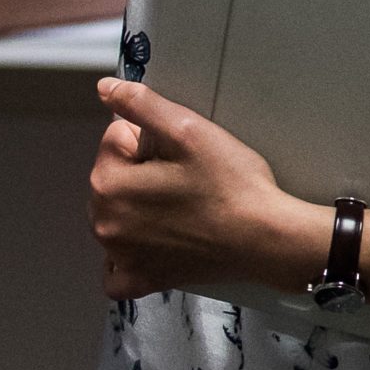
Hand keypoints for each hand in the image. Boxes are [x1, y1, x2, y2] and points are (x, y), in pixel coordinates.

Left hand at [88, 78, 324, 301]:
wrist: (266, 239)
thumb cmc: (231, 183)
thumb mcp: (188, 129)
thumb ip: (141, 105)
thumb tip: (104, 89)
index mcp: (108, 185)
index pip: (114, 140)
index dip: (148, 139)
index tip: (179, 153)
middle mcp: (104, 225)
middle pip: (111, 178)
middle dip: (138, 171)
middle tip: (184, 178)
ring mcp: (121, 258)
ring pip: (113, 215)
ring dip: (134, 206)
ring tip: (178, 205)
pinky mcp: (141, 281)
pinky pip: (116, 270)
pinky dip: (126, 256)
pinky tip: (152, 243)